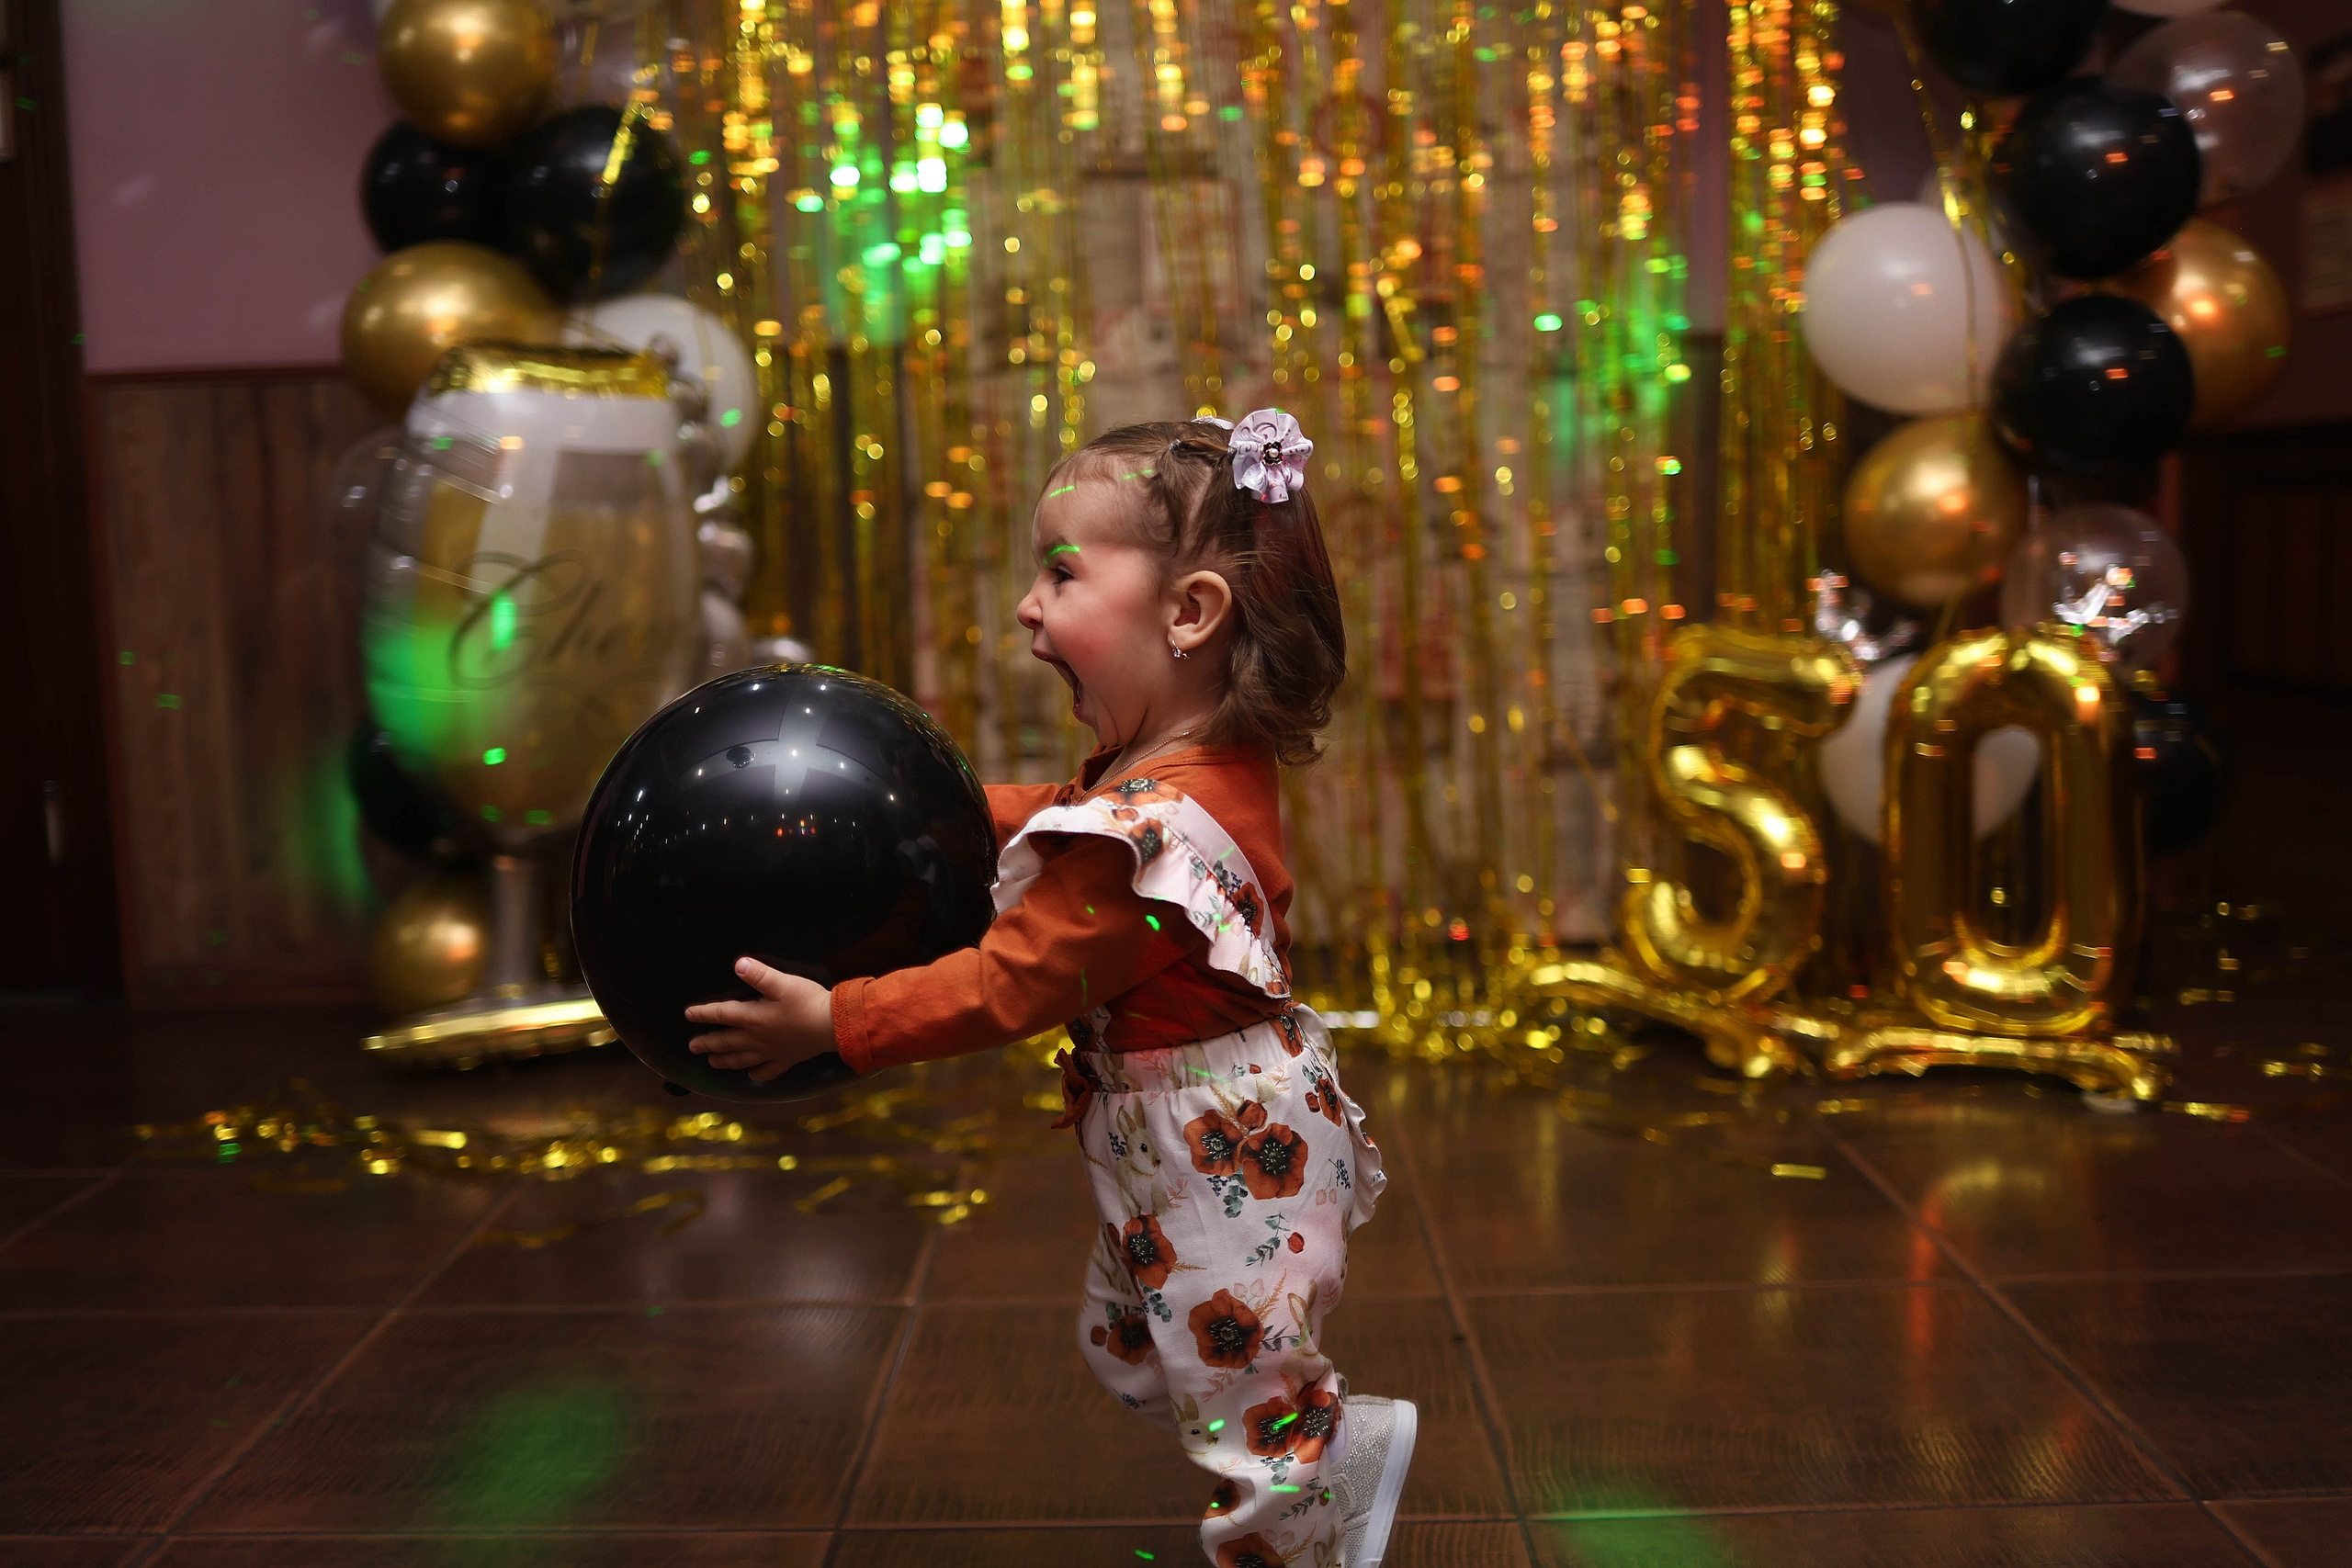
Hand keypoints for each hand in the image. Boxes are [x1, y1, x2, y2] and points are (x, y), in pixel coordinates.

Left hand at [683, 958, 837, 1080]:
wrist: (832, 1026)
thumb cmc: (806, 1002)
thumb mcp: (782, 983)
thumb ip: (759, 974)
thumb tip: (737, 964)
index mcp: (753, 1017)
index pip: (722, 1015)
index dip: (703, 1014)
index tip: (688, 1014)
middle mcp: (757, 1038)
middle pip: (726, 1042)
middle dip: (707, 1043)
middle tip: (692, 1047)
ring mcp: (771, 1051)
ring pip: (741, 1059)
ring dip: (724, 1060)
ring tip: (712, 1062)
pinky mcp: (787, 1059)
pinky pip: (768, 1070)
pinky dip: (758, 1073)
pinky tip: (752, 1075)